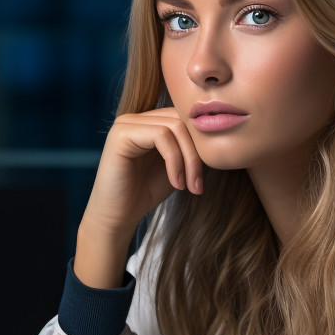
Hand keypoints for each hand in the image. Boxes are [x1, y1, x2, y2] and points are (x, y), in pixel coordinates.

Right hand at [75, 107, 202, 288]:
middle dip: (196, 154)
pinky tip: (175, 183)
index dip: (200, 145)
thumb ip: (188, 148)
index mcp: (148, 122)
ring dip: (188, 159)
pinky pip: (161, 136)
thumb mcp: (175, 166)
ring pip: (174, 127)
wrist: (117, 217)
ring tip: (189, 186)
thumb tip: (217, 133)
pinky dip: (175, 161)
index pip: (184, 119)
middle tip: (198, 185)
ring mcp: (126, 123)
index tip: (202, 178)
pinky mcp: (121, 133)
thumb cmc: (145, 193)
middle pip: (182, 120)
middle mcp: (136, 118)